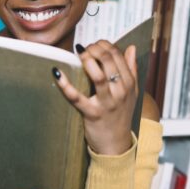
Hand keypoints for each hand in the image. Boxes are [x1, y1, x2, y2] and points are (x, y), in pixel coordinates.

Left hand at [52, 40, 137, 154]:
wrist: (116, 144)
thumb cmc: (121, 115)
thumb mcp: (132, 92)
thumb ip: (132, 69)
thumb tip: (130, 48)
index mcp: (129, 84)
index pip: (118, 56)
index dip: (104, 45)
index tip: (94, 44)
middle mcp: (120, 92)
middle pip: (108, 61)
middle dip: (94, 49)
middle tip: (84, 48)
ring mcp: (106, 103)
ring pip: (97, 76)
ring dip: (87, 60)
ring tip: (79, 54)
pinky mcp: (91, 113)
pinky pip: (76, 97)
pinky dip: (65, 85)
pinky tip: (57, 73)